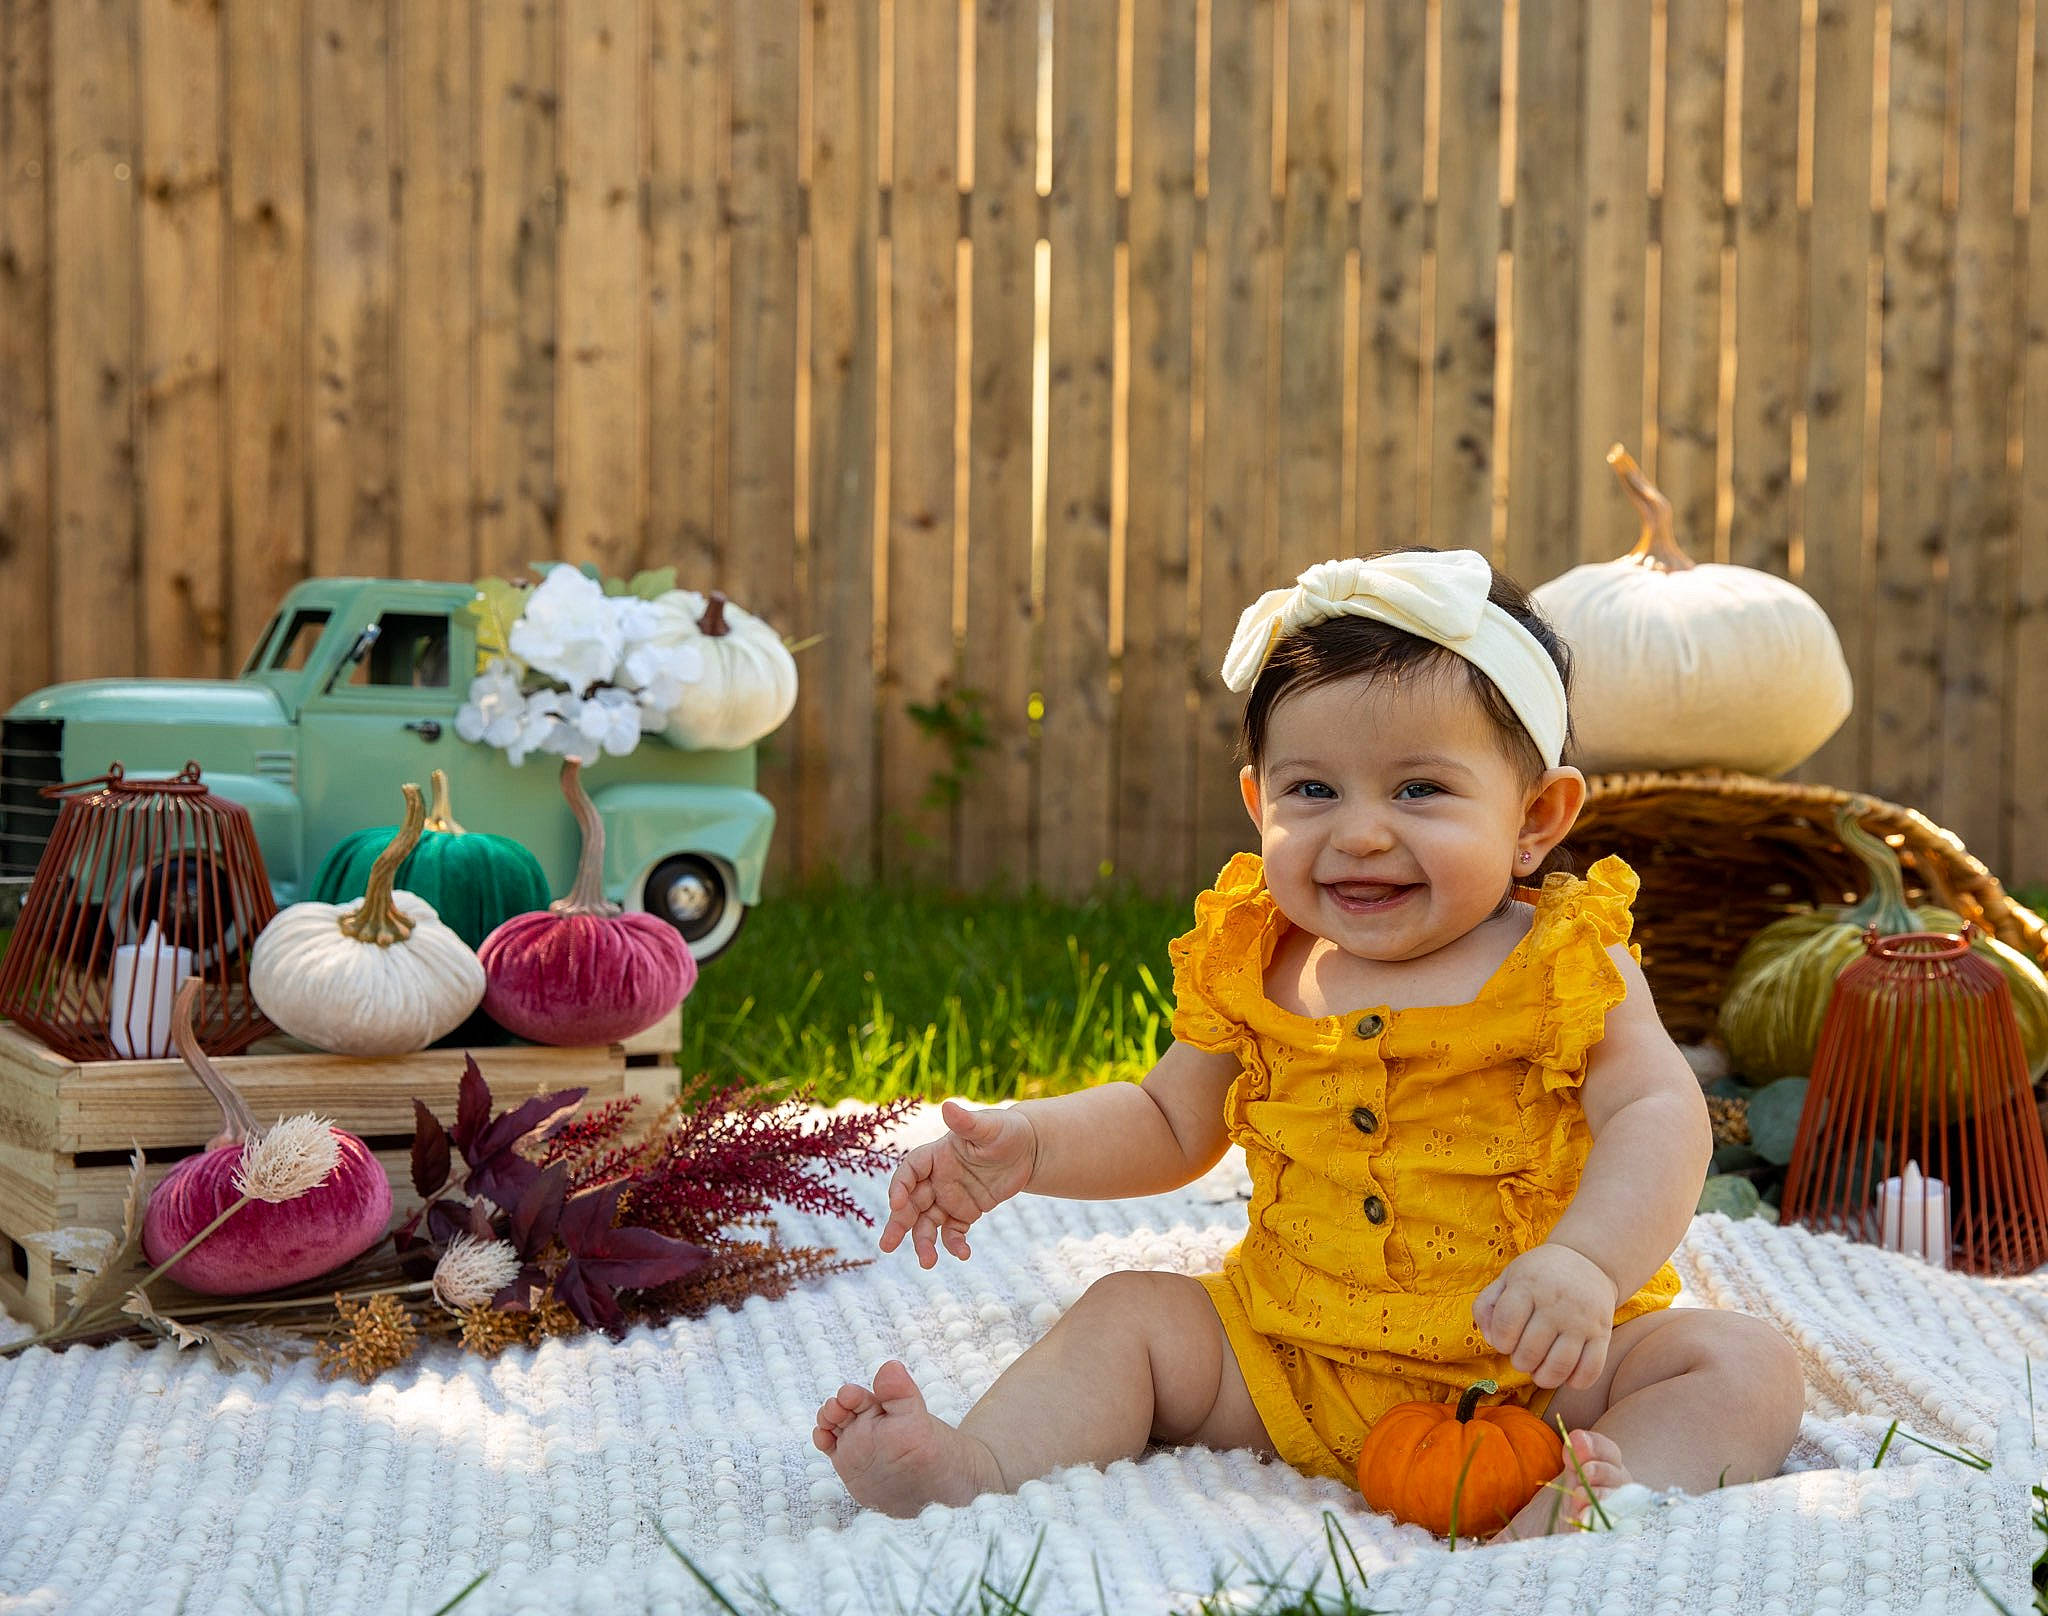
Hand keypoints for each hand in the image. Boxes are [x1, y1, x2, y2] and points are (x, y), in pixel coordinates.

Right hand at [878, 1100, 1038, 1267]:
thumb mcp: (989, 1126)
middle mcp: (938, 1177)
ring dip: (923, 1241)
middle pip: (912, 1202)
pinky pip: (954, 1231)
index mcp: (937, 1154)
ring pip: (928, 1222)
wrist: (1028, 1149)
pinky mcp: (965, 1212)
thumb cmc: (1006, 1130)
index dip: (900, 1186)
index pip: (910, 1170)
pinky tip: (963, 1254)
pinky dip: (954, 1244)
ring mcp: (950, 1197)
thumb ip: (967, 1122)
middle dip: (899, 1223)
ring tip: (927, 1262)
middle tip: (887, 1245)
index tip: (897, 1203)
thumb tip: (947, 1106)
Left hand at [1472, 1243, 1617, 1390]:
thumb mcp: (1506, 1278)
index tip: (1506, 1340)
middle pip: (1529, 1352)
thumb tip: (1491, 1340)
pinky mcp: (1603, 1334)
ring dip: (1543, 1377)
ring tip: (1540, 1368)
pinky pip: (1589, 1371)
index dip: (1500, 1342)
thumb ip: (1486, 1306)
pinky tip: (1565, 1371)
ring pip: (1558, 1367)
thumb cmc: (1538, 1275)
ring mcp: (1582, 1320)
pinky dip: (1574, 1382)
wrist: (1587, 1261)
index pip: (1505, 1326)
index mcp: (1528, 1285)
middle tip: (1524, 1354)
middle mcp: (1556, 1303)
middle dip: (1520, 1362)